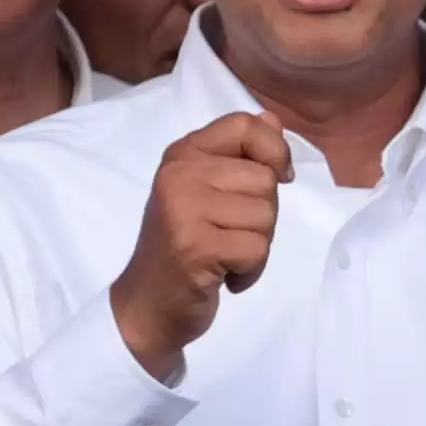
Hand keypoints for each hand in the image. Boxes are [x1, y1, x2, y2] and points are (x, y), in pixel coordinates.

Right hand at [109, 112, 289, 380]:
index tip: (278, 177)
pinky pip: (257, 248)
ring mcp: (183, 210)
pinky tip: (224, 274)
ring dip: (257, 245)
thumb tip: (273, 121)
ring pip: (265, 215)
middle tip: (230, 234)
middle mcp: (179, 174)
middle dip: (262, 215)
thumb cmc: (183, 246)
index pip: (244, 125)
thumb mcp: (207, 191)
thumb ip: (240, 154)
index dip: (274, 150)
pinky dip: (251, 269)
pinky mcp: (195, 247)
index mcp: (183, 153)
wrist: (147, 304)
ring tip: (225, 255)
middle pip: (264, 178)